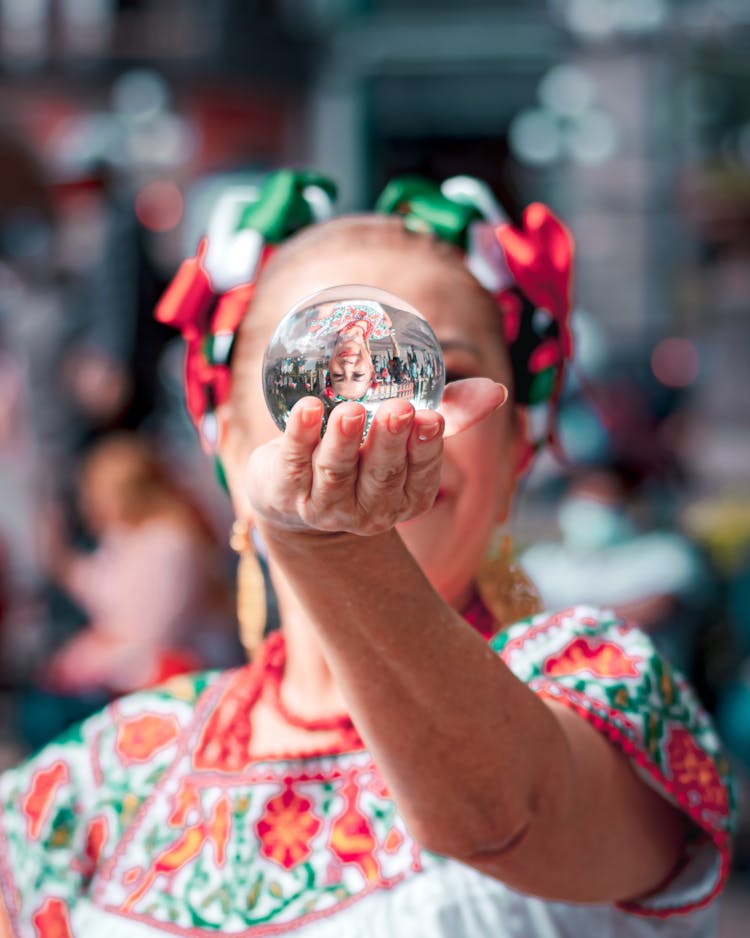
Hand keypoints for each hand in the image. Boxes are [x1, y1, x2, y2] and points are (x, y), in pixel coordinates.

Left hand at [246, 378, 505, 536]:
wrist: (294, 492)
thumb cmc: (362, 454)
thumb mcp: (405, 435)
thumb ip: (450, 411)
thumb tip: (496, 391)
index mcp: (407, 496)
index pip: (422, 473)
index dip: (426, 447)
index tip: (430, 417)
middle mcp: (369, 509)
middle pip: (382, 475)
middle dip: (390, 442)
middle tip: (398, 408)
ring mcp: (326, 506)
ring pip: (337, 471)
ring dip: (344, 440)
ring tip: (349, 410)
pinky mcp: (285, 491)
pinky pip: (293, 462)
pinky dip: (299, 435)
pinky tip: (306, 409)